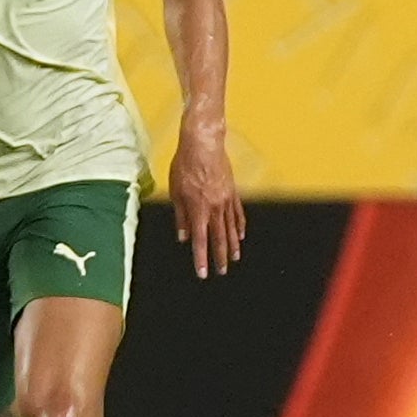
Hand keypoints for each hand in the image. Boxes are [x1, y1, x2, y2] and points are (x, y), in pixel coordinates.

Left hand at [169, 126, 243, 278]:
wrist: (203, 144)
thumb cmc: (186, 164)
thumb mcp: (176, 191)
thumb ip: (180, 216)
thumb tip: (183, 236)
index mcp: (198, 210)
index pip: (200, 241)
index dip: (201, 259)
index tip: (203, 273)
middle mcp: (214, 208)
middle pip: (219, 238)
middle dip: (220, 257)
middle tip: (223, 271)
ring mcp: (226, 200)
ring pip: (231, 228)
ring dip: (232, 245)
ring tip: (235, 258)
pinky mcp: (232, 192)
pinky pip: (238, 213)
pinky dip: (240, 226)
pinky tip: (241, 235)